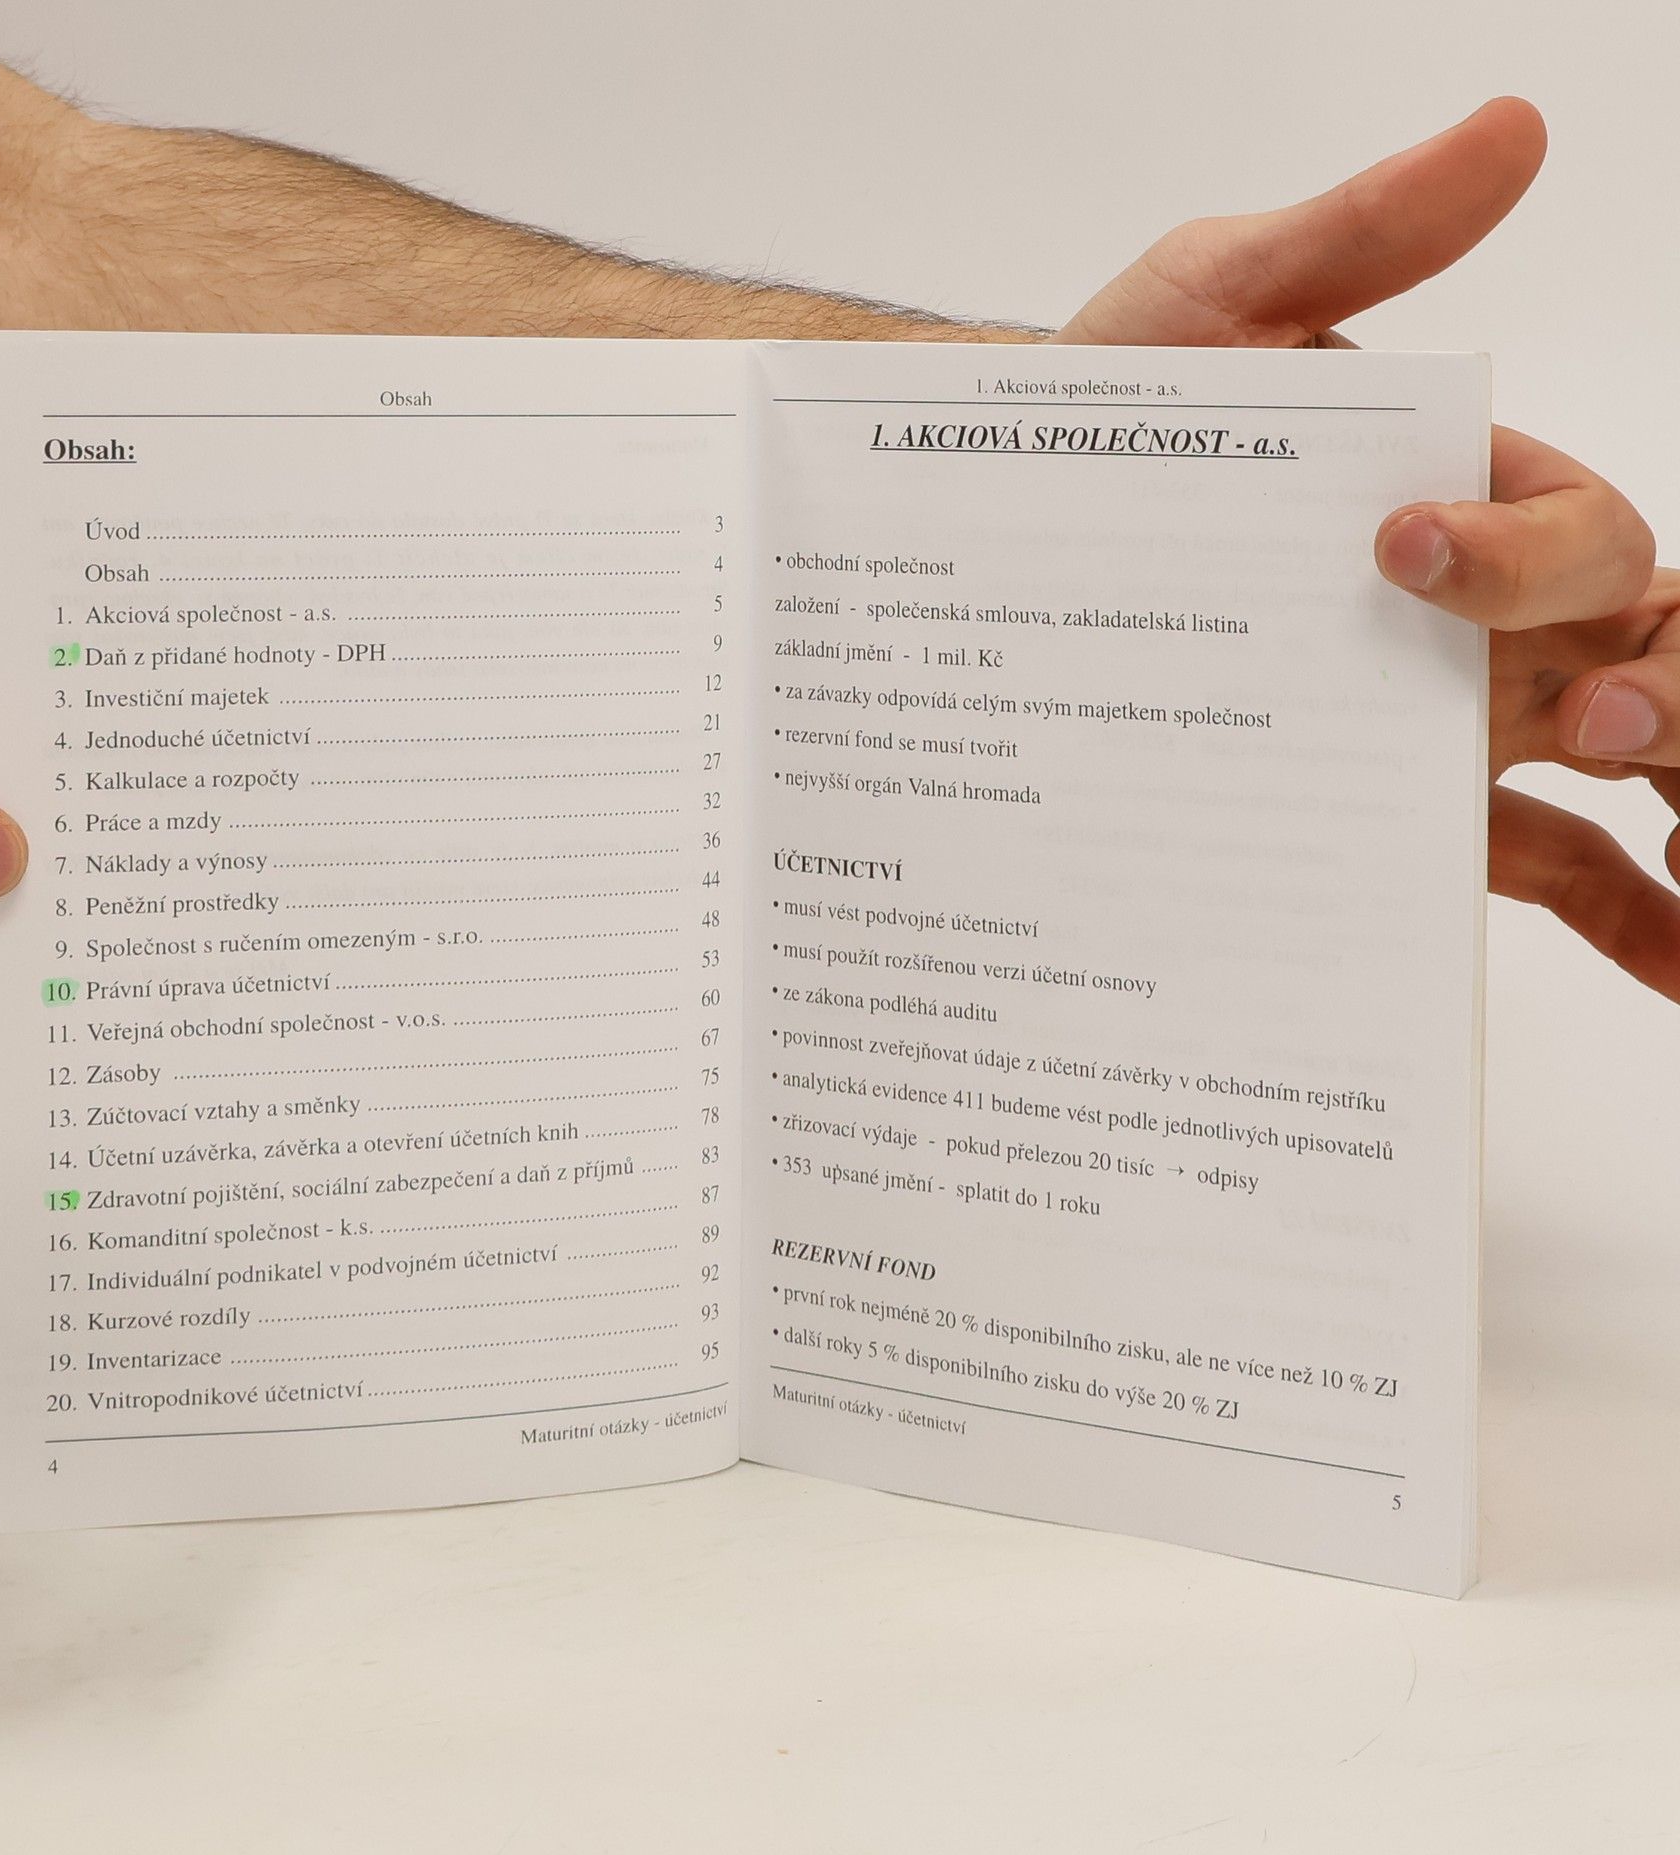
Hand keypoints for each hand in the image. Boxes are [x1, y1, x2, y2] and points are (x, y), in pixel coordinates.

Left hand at [1055, 98, 1679, 999]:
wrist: (993, 541)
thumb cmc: (1111, 414)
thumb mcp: (1214, 306)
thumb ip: (1354, 237)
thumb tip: (1510, 130)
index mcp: (1473, 495)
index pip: (1588, 535)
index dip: (1534, 552)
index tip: (1401, 550)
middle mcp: (1485, 615)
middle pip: (1650, 644)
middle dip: (1664, 689)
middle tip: (1589, 724)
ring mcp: (1447, 724)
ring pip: (1629, 760)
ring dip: (1677, 801)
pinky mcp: (1407, 815)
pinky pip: (1557, 865)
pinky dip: (1632, 913)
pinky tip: (1671, 974)